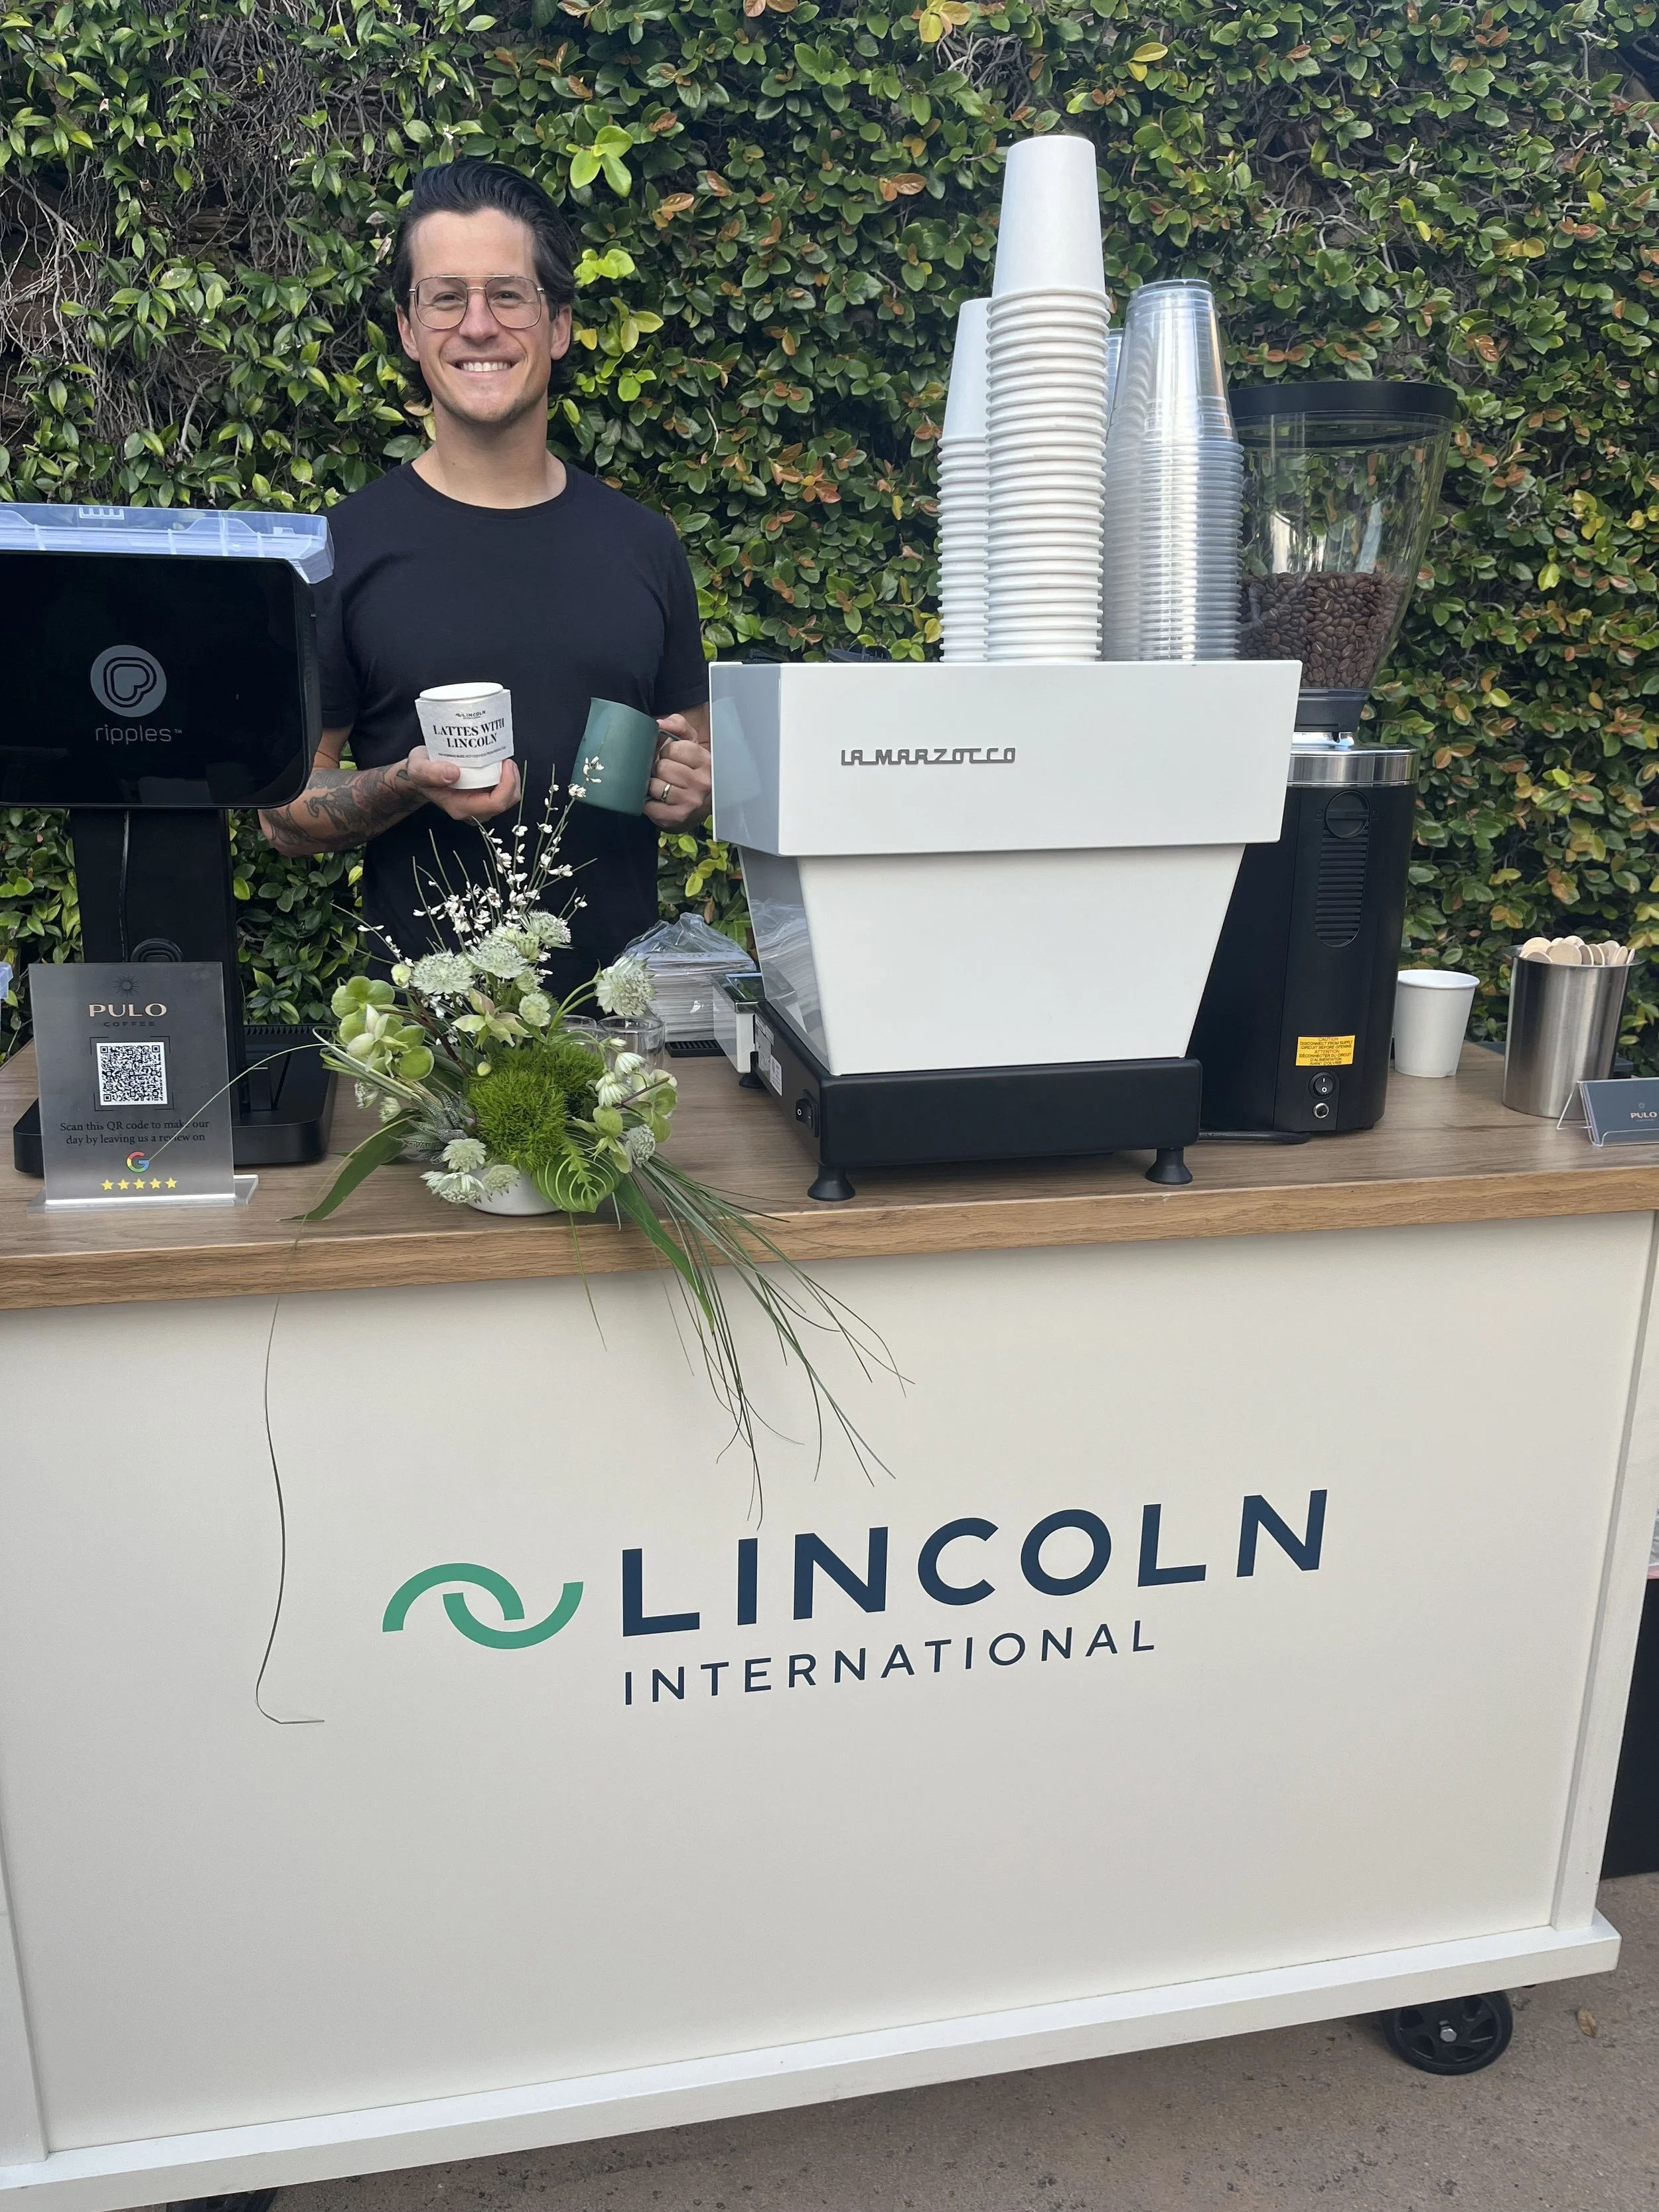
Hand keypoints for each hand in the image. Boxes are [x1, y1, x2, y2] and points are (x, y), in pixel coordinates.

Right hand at [404, 746, 523, 822]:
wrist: (421, 773)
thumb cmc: (420, 771)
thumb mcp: (417, 768)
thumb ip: (430, 772)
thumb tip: (453, 774)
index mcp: (460, 807)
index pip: (495, 804)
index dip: (507, 785)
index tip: (505, 763)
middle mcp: (472, 810)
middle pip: (506, 802)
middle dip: (512, 781)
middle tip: (505, 759)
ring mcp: (479, 805)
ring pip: (507, 798)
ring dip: (510, 779)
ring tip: (503, 760)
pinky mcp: (482, 796)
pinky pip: (502, 791)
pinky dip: (505, 778)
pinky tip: (498, 764)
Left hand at [643, 712, 712, 828]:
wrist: (694, 802)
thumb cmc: (688, 767)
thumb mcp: (688, 742)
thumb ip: (677, 725)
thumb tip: (660, 723)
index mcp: (706, 761)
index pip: (674, 748)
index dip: (666, 751)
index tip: (670, 757)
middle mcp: (703, 782)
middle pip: (663, 767)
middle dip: (658, 768)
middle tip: (664, 773)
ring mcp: (692, 801)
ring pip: (655, 786)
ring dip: (652, 785)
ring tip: (661, 785)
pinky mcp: (678, 817)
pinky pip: (650, 806)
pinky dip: (647, 803)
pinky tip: (656, 800)